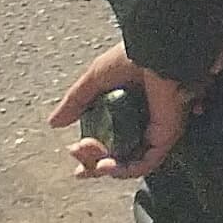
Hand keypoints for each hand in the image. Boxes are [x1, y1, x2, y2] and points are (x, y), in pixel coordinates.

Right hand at [47, 42, 193, 182]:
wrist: (158, 52)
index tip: (72, 150)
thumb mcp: (96, 78)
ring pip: (128, 162)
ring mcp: (155, 129)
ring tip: (94, 162)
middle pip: (115, 155)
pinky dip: (125, 170)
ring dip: (105, 168)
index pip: (105, 138)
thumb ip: (76, 101)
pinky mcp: (167, 135)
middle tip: (78, 157)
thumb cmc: (132, 57)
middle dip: (92, 163)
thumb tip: (55, 123)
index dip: (87, 151)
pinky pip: (146, 162)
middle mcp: (141, 120)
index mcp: (125, 106)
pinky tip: (107, 166)